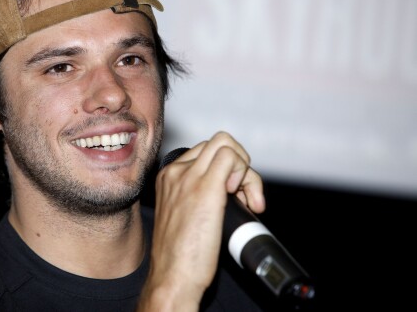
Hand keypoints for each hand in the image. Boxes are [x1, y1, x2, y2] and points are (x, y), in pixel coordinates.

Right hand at [137, 131, 264, 310]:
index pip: (206, 151)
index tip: (235, 193)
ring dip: (246, 169)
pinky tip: (248, 201)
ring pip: (226, 144)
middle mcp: (176, 172)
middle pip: (217, 143)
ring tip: (249, 199)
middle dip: (240, 165)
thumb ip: (198, 196)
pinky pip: (231, 157)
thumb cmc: (180, 255)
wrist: (172, 275)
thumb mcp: (184, 215)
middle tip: (245, 195)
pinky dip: (248, 175)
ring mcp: (189, 177)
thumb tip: (227, 191)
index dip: (227, 168)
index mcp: (169, 177)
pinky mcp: (206, 187)